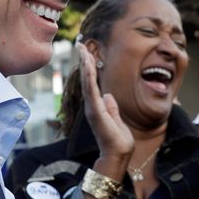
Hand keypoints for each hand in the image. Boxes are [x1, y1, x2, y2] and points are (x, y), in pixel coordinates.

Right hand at [77, 42, 132, 164]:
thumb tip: (109, 96)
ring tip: (83, 50)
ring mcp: (92, 108)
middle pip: (86, 79)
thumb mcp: (116, 118)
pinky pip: (92, 90)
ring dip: (85, 65)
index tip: (86, 52)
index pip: (91, 82)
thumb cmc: (118, 140)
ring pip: (87, 82)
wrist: (118, 153)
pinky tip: (88, 65)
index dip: (88, 67)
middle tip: (80, 45)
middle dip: (84, 61)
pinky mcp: (96, 111)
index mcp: (97, 106)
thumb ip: (112, 107)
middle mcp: (92, 105)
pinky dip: (89, 77)